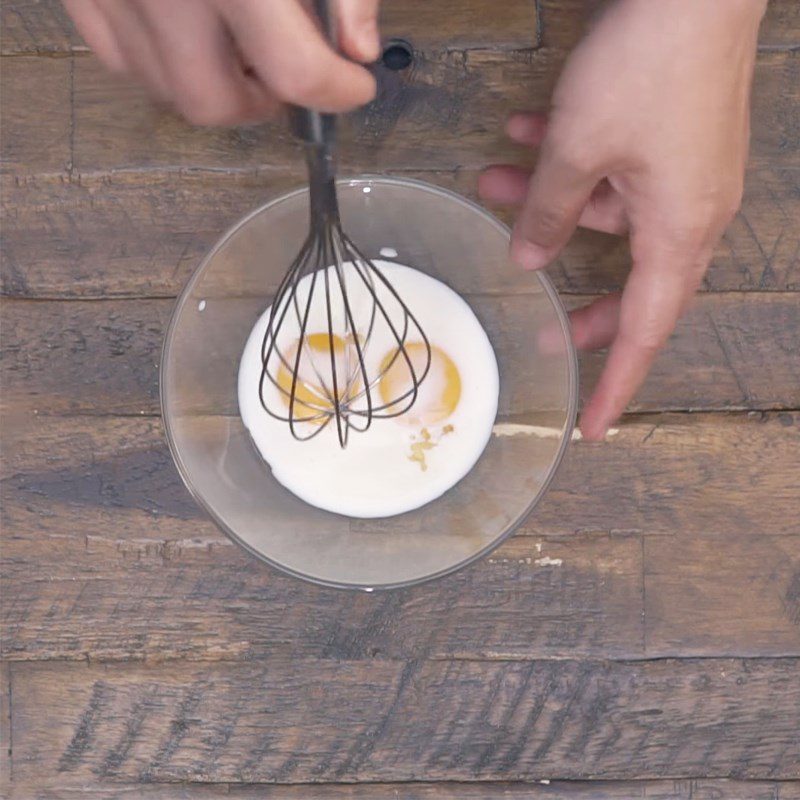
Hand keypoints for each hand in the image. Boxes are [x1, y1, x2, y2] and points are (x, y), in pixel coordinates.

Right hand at [62, 0, 378, 123]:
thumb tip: (359, 48)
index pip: (295, 72)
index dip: (336, 91)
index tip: (353, 85)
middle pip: (214, 102)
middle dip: (262, 101)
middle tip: (286, 74)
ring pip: (164, 88)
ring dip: (212, 84)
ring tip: (238, 45)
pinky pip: (116, 55)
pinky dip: (160, 59)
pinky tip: (188, 29)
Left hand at [479, 0, 765, 439]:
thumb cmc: (649, 67)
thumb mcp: (579, 149)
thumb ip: (549, 209)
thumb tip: (529, 255)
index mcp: (679, 232)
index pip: (643, 332)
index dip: (616, 383)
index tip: (593, 426)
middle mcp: (690, 212)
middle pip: (632, 285)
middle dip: (583, 303)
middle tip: (546, 325)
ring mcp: (684, 174)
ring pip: (610, 216)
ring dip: (552, 201)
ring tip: (492, 176)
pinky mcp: (673, 139)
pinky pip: (619, 171)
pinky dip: (574, 162)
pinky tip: (524, 134)